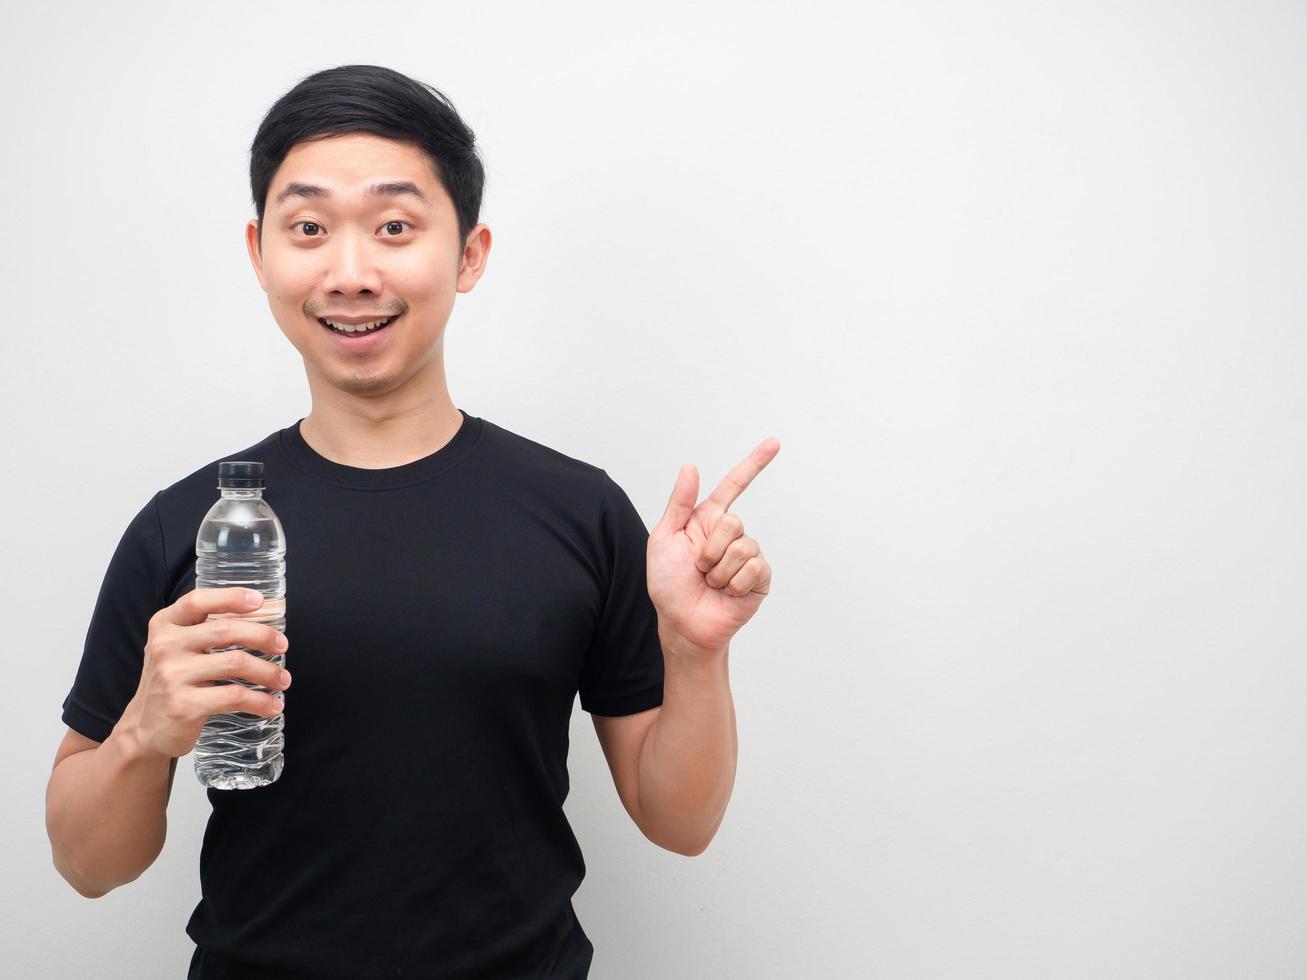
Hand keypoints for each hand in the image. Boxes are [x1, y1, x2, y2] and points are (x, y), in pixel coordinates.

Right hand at [117, 588, 290, 761]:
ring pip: (236, 663)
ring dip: (268, 671)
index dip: (230, 597)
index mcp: (164, 625)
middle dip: (263, 636)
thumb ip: (204, 629)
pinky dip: (260, 701)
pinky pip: (235, 696)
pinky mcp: (185, 705)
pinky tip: (272, 705)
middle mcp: (165, 646)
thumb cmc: (171, 681)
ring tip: (283, 680)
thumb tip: (257, 615)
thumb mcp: (176, 648)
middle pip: (226, 630)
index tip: (259, 600)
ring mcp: (173, 676)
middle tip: (283, 646)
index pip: (198, 601)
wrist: (144, 730)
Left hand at [647, 438, 779, 654]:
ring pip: (743, 547)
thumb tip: (691, 467)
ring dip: (719, 570)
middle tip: (699, 568)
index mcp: (708, 521)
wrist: (682, 623)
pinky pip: (754, 568)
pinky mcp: (760, 578)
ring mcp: (748, 556)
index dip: (754, 464)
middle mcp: (731, 535)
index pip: (735, 486)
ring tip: (711, 583)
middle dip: (710, 548)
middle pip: (733, 521)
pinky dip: (734, 583)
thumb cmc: (669, 584)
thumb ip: (679, 503)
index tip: (774, 443)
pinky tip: (727, 593)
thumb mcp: (663, 539)